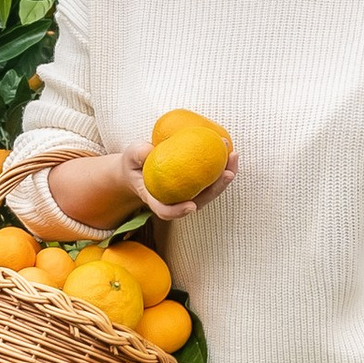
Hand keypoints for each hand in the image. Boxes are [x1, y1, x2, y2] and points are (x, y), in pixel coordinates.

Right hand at [41, 142, 238, 234]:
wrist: (139, 167)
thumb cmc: (134, 162)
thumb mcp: (130, 155)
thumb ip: (137, 154)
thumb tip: (150, 150)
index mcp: (155, 199)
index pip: (165, 211)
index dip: (178, 212)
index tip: (190, 205)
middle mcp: (175, 201)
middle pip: (198, 202)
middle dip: (216, 190)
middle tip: (227, 173)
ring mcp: (187, 194)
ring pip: (209, 192)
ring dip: (225, 177)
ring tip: (233, 156)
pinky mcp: (196, 185)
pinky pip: (211, 179)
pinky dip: (222, 167)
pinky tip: (229, 151)